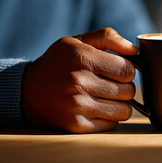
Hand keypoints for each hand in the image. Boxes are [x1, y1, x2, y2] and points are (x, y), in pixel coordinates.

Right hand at [22, 27, 137, 132]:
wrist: (26, 90)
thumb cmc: (59, 63)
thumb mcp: (78, 41)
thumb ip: (108, 38)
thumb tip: (134, 50)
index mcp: (84, 58)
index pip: (129, 70)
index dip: (127, 70)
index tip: (117, 71)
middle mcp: (80, 82)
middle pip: (129, 91)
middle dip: (124, 87)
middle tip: (110, 84)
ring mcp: (78, 105)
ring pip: (124, 110)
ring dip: (119, 104)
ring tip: (106, 97)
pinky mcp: (76, 125)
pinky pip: (112, 124)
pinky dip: (109, 118)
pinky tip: (96, 108)